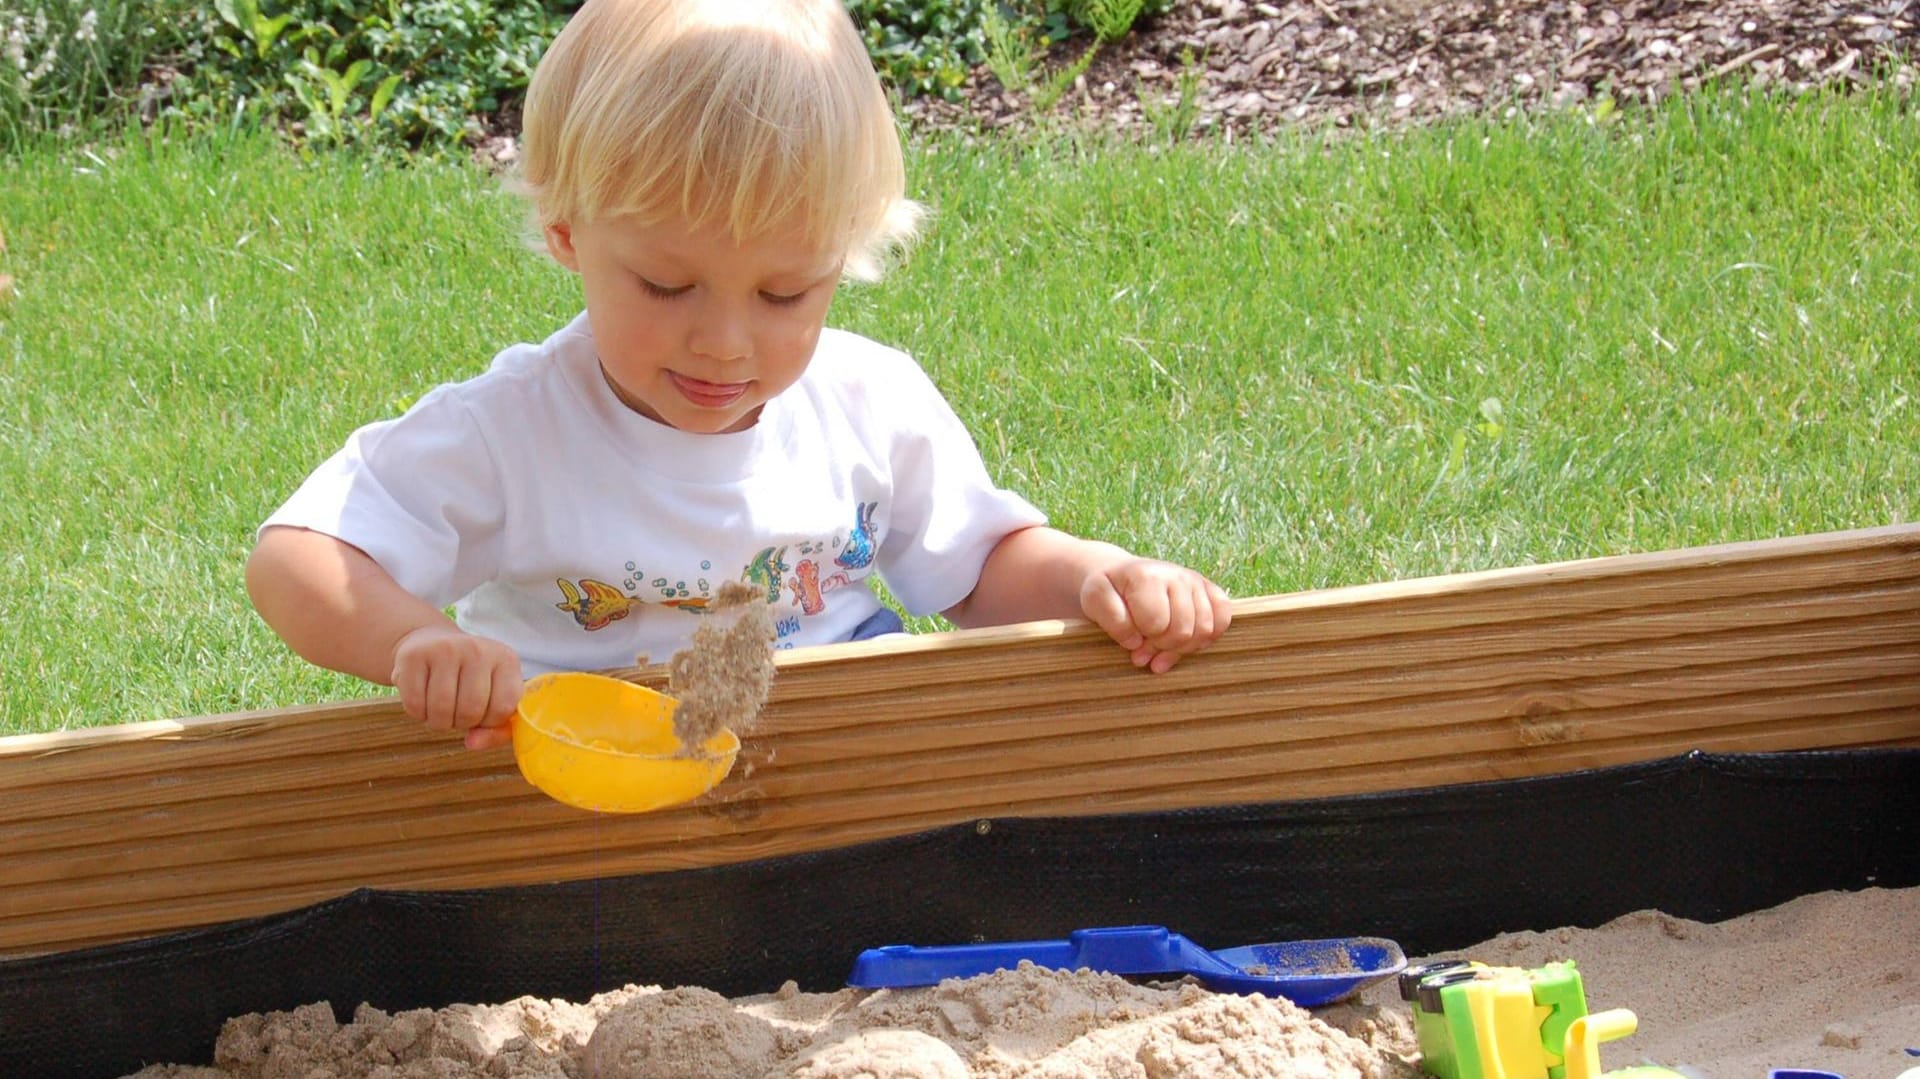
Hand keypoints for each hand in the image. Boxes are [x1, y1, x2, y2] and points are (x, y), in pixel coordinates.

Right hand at [391, 623, 521, 749]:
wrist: (431, 643)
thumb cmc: (468, 680)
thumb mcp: (493, 698)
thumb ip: (496, 730)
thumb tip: (472, 743)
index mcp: (506, 659)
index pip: (503, 708)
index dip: (490, 722)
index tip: (482, 713)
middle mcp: (477, 649)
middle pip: (470, 711)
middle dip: (461, 723)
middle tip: (458, 711)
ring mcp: (445, 649)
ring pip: (441, 710)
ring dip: (439, 722)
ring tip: (441, 708)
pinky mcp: (413, 655)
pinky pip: (415, 704)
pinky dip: (418, 713)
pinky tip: (424, 699)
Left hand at [1079, 558, 1231, 672]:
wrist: (1121, 576)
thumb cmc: (1108, 592)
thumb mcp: (1094, 602)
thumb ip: (1112, 620)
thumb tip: (1137, 641)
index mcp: (1146, 576)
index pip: (1156, 624)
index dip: (1142, 640)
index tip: (1131, 643)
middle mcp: (1176, 575)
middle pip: (1183, 630)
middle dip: (1162, 647)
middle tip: (1144, 651)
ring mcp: (1195, 581)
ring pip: (1205, 629)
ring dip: (1183, 648)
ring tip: (1162, 649)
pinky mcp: (1209, 589)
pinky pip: (1223, 619)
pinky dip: (1208, 637)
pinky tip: (1186, 642)